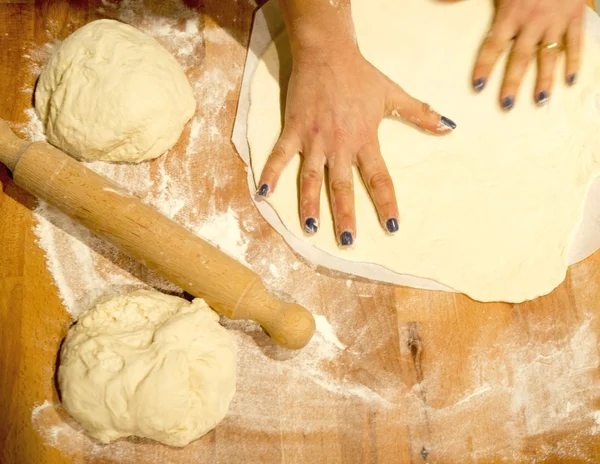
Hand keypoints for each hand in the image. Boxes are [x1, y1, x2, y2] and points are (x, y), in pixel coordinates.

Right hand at [256, 49, 456, 245]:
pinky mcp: (294, 129)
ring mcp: (314, 139)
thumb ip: (420, 114)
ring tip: (311, 229)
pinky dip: (271, 174)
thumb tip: (449, 126)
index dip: (386, 203)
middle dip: (346, 215)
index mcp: (365, 139)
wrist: (327, 52)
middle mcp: (340, 144)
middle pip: (342, 186)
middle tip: (347, 241)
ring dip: (310, 204)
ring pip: (311, 178)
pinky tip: (263, 194)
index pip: (379, 178)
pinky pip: (280, 155)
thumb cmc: (360, 76)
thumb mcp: (393, 94)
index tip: (392, 227)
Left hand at [472, 0, 585, 108]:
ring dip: (545, 79)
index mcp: (510, 13)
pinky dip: (574, 61)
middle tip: (507, 104)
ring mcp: (556, 20)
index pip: (494, 45)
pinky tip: (569, 81)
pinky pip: (575, 42)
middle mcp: (533, 21)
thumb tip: (438, 1)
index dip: (485, 66)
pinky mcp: (575, 16)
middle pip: (521, 57)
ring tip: (540, 101)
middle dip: (513, 82)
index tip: (477, 86)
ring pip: (549, 55)